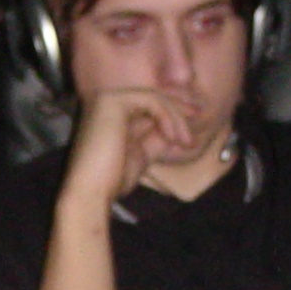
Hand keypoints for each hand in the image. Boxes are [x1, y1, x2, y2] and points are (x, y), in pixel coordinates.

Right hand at [60, 86, 204, 213]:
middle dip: (179, 107)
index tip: (191, 125)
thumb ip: (156, 139)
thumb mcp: (142, 155)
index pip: (148, 105)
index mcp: (111, 115)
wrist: (91, 192)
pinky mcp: (113, 101)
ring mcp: (108, 99)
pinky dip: (167, 116)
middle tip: (199, 116)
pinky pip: (151, 100)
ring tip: (186, 140)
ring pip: (154, 97)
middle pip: (153, 97)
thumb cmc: (112, 179)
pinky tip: (173, 137)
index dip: (173, 111)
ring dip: (176, 117)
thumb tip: (178, 129)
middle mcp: (107, 102)